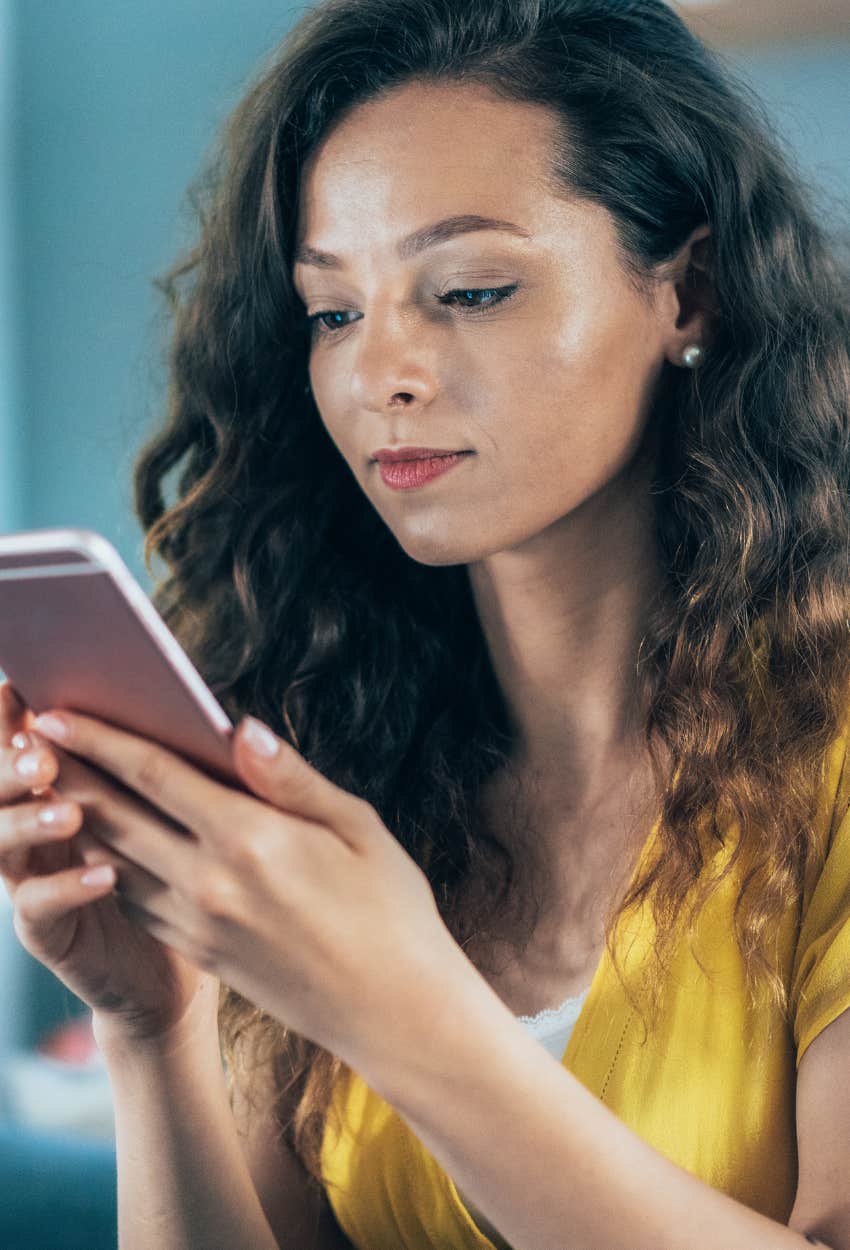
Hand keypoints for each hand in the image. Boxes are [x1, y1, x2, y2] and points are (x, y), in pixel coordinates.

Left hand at [29, 706, 457, 1080]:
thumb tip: (240, 726)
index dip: (100, 740)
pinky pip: (134, 900)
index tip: (57, 712)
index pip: (155, 776)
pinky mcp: (199, 953)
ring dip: (76, 820)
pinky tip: (98, 844)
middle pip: (116, 816)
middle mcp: (210, 883)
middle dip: (69, 772)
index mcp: (251, 840)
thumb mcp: (357, 828)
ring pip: (113, 862)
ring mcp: (198, 924)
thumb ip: (290, 777)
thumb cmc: (391, 910)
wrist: (393, 1012)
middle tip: (28, 739)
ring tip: (50, 783)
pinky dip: (104, 866)